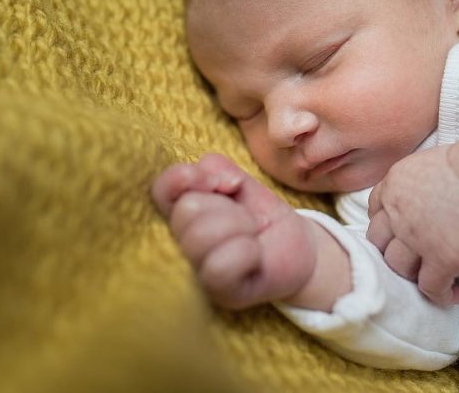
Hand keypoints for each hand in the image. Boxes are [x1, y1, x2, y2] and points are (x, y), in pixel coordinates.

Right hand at [151, 153, 318, 309]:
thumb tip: (210, 181)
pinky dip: (247, 252)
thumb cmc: (260, 215)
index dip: (186, 177)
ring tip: (252, 234)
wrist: (297, 248)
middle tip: (247, 220)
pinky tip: (256, 256)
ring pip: (201, 235)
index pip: (160, 189)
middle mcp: (178, 242)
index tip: (226, 183)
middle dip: (230, 207)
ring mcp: (195, 271)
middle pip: (187, 209)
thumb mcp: (237, 180)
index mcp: (178, 212)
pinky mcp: (217, 292)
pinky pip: (219, 267)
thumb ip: (213, 167)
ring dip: (241, 226)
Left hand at [366, 140, 458, 305]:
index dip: (386, 225)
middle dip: (391, 251)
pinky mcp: (441, 258)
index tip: (398, 232)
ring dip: (411, 274)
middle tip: (411, 258)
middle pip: (379, 242)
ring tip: (429, 276)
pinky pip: (430, 287)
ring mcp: (415, 238)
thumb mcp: (427, 162)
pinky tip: (451, 294)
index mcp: (392, 185)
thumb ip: (414, 182)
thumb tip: (424, 195)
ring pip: (398, 267)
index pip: (374, 211)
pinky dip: (438, 294)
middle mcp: (396, 213)